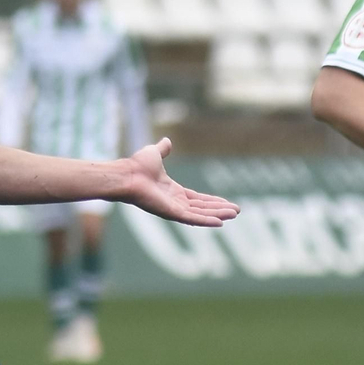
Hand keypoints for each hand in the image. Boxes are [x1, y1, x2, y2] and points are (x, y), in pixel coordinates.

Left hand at [120, 138, 239, 226]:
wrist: (127, 174)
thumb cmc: (137, 166)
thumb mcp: (154, 153)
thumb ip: (162, 149)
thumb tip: (167, 140)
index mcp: (172, 191)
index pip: (196, 198)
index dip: (211, 201)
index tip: (226, 203)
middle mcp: (174, 202)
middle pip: (202, 208)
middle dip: (219, 209)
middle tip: (236, 211)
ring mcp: (173, 209)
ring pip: (200, 214)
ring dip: (217, 214)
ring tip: (233, 214)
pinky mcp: (170, 213)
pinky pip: (192, 219)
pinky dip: (206, 220)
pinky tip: (219, 223)